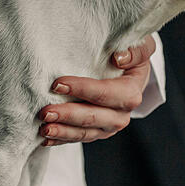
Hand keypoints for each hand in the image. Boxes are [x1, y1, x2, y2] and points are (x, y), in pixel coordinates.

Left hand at [37, 35, 155, 145]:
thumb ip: (135, 50)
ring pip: (85, 133)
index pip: (105, 93)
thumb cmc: (131, 56)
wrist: (130, 73)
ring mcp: (108, 126)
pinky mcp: (96, 131)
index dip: (82, 89)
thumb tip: (118, 59)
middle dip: (68, 115)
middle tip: (45, 112)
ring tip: (44, 129)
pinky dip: (61, 139)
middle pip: (93, 117)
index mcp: (131, 92)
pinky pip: (78, 138)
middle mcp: (121, 114)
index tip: (58, 84)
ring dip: (63, 131)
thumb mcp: (141, 46)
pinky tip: (45, 139)